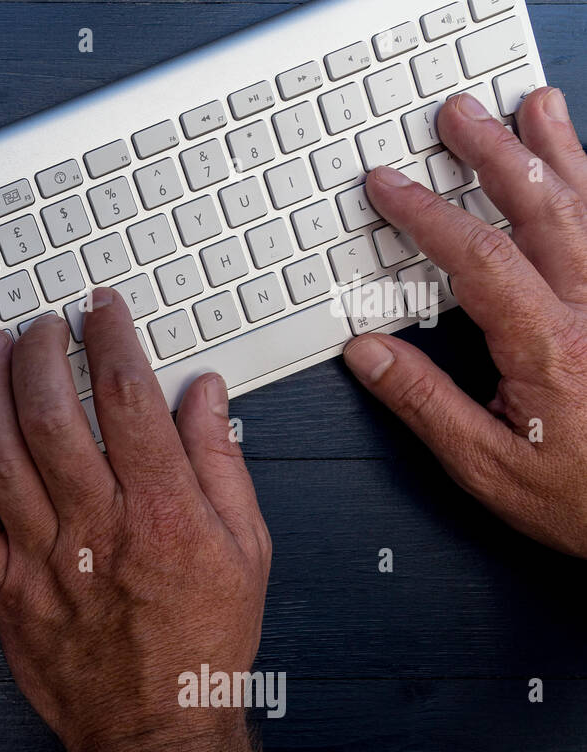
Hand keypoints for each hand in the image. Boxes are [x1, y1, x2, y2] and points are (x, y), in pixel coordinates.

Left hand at [0, 289, 282, 751]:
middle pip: (54, 414)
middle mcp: (97, 527)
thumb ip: (221, 465)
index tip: (100, 309)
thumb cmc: (201, 642)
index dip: (110, 338)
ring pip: (1, 452)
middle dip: (41, 352)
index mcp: (163, 512)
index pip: (128, 399)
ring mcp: (43, 557)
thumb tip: (200, 394)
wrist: (155, 728)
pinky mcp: (4, 586)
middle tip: (40, 323)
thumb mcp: (246, 550)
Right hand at [348, 88, 586, 558]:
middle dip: (493, 154)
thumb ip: (425, 403)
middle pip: (542, 209)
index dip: (429, 213)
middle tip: (459, 116)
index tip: (391, 186)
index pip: (479, 258)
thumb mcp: (488, 467)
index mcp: (549, 347)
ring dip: (557, 152)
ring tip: (533, 112)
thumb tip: (368, 353)